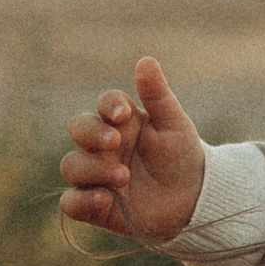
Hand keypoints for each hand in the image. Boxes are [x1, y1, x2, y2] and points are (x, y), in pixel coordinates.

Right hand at [58, 56, 207, 242]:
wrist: (193, 199)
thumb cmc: (182, 156)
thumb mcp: (175, 125)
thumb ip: (158, 95)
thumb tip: (146, 60)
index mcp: (121, 121)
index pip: (104, 103)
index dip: (108, 105)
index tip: (123, 114)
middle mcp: (103, 146)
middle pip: (78, 129)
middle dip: (92, 134)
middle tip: (115, 143)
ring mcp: (96, 174)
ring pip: (71, 166)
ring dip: (92, 169)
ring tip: (123, 178)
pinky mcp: (95, 205)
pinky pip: (71, 203)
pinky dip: (80, 201)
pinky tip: (103, 199)